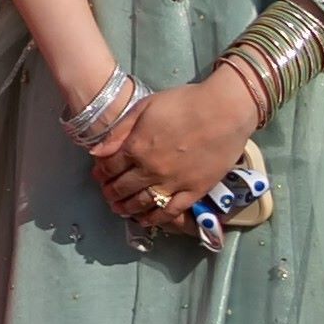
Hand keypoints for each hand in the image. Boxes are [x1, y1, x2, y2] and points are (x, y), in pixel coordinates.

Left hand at [95, 70, 259, 229]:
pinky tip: (146, 220)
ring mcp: (174, 183)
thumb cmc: (185, 103)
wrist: (226, 111)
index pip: (110, 167)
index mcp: (136, 148)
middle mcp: (151, 170)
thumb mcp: (145, 107)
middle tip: (107, 194)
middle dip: (111, 192)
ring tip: (120, 209)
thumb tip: (97, 152)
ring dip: (127, 208)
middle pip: (123, 187)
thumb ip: (120, 131)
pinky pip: (171, 211)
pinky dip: (155, 218)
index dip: (101, 173)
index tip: (99, 175)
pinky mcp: (195, 191)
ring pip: (143, 203)